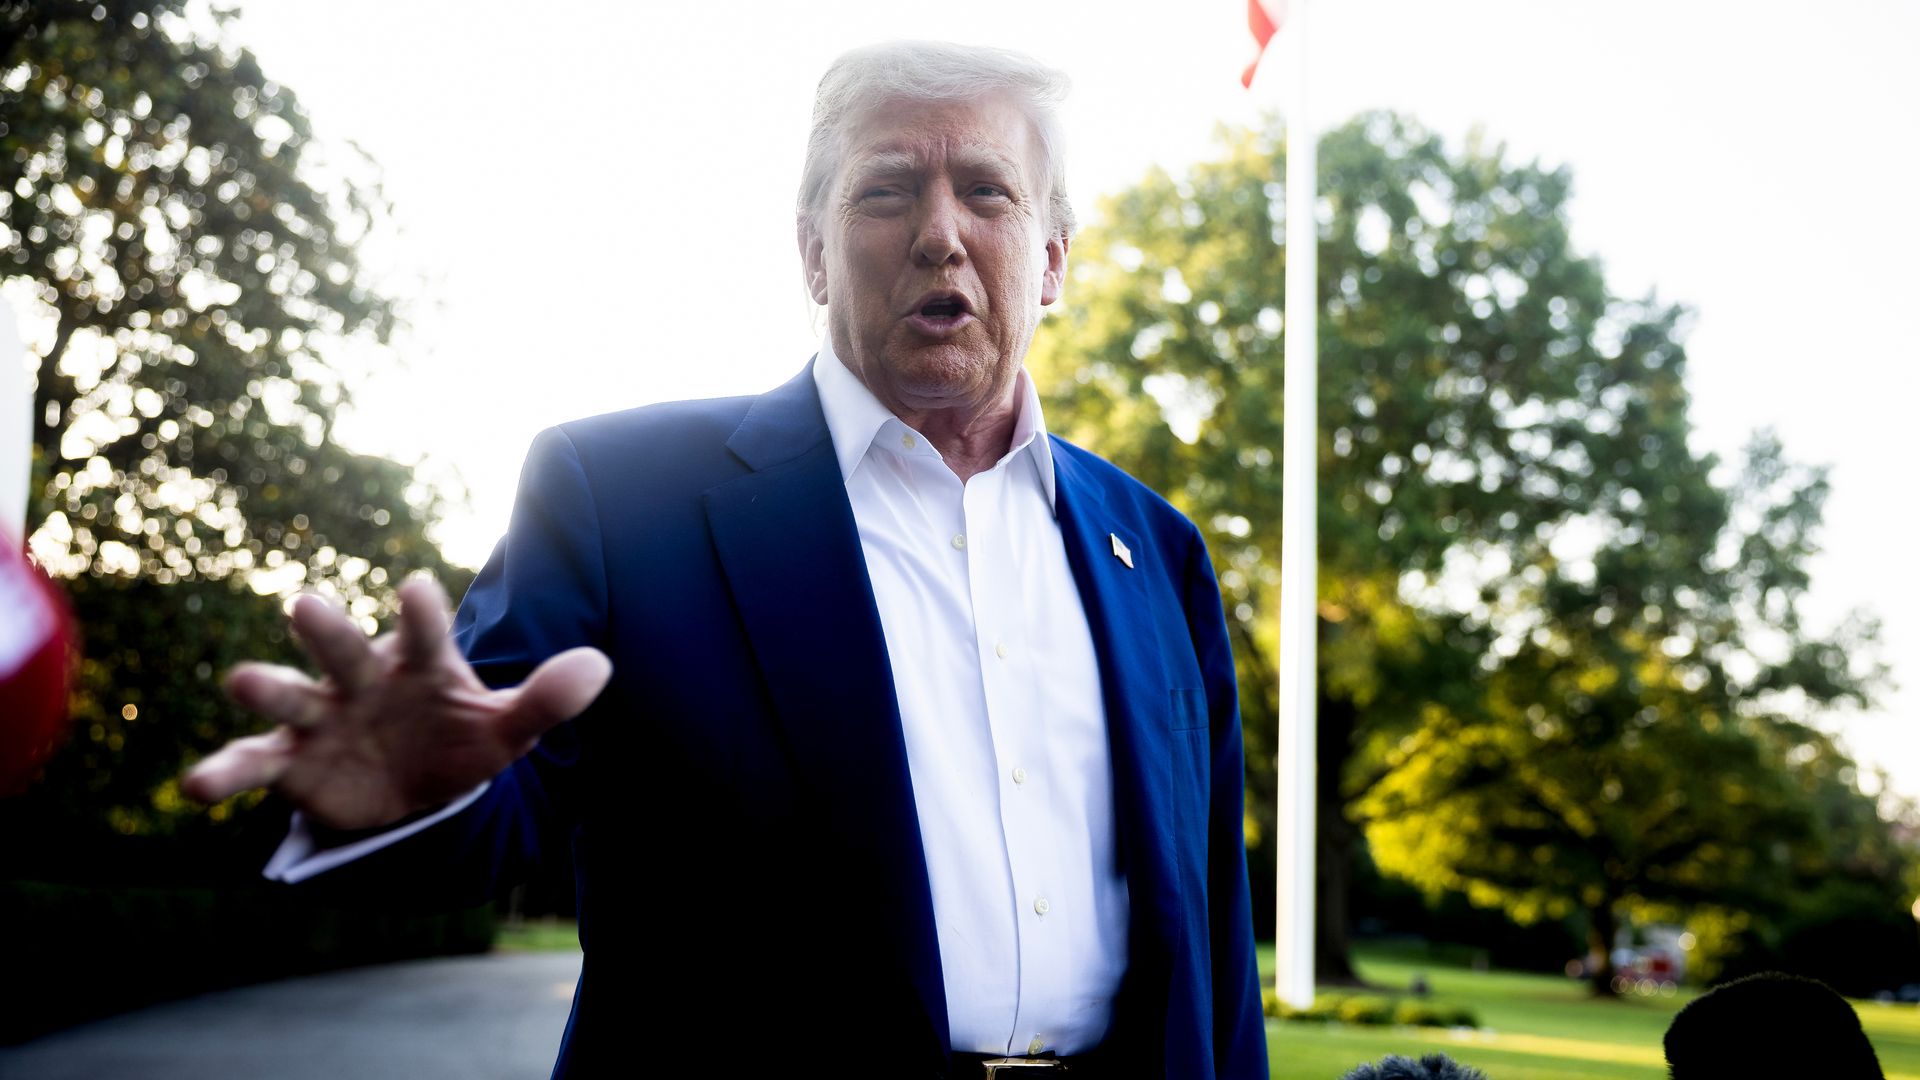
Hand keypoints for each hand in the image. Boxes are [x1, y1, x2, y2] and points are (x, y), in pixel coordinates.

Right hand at [182, 576, 611, 830]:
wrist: (413, 790)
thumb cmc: (458, 742)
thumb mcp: (504, 730)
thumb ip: (545, 700)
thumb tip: (600, 667)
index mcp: (419, 663)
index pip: (424, 632)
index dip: (422, 613)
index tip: (420, 587)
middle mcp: (363, 679)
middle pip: (343, 648)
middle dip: (327, 629)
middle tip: (304, 604)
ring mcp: (322, 717)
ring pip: (289, 695)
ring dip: (266, 687)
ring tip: (239, 681)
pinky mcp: (291, 761)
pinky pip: (252, 763)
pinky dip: (223, 773)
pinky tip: (195, 786)